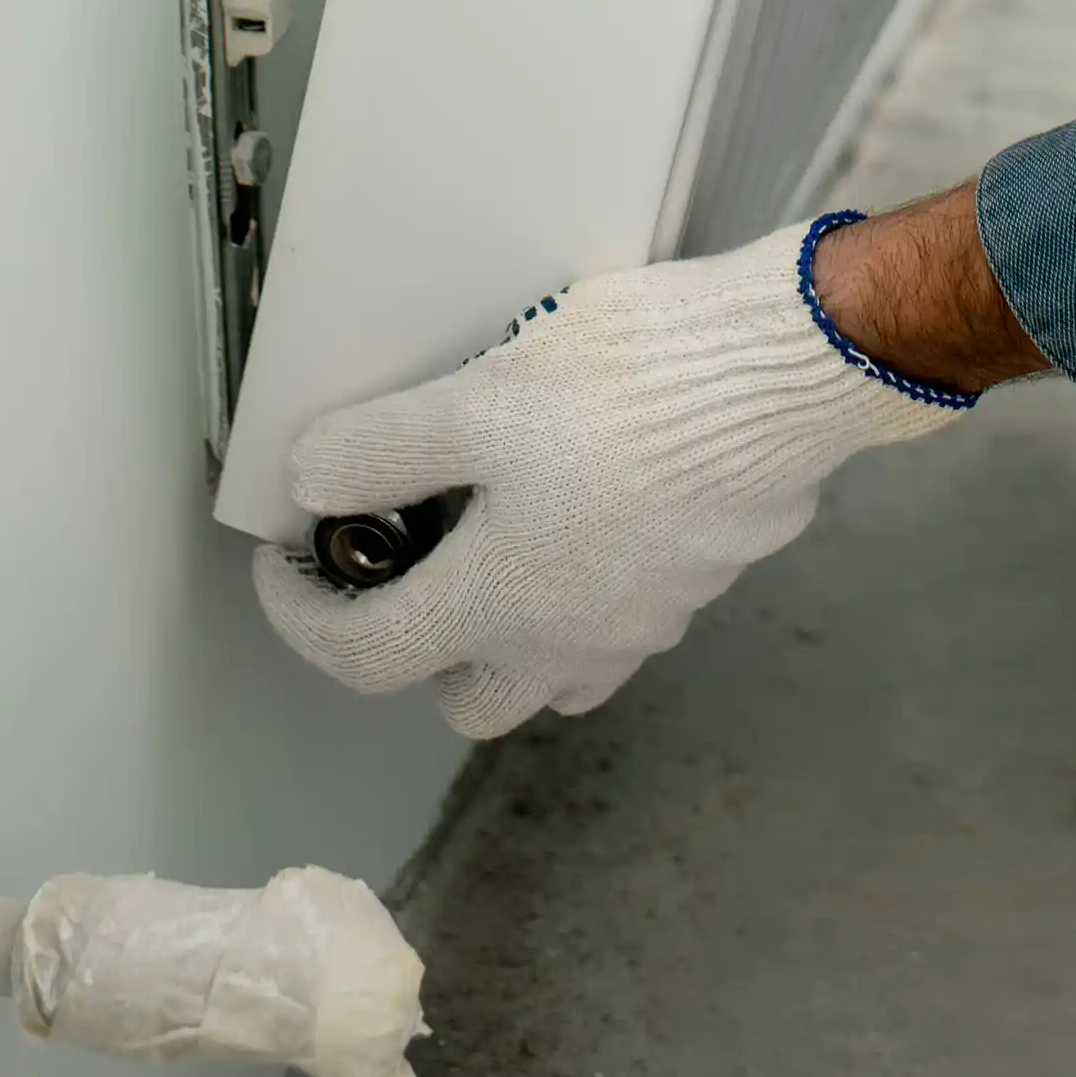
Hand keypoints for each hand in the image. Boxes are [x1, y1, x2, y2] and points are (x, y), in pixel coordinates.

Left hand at [252, 223, 966, 738]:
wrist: (789, 375)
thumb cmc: (630, 389)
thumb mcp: (479, 398)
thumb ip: (383, 451)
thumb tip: (312, 484)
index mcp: (498, 605)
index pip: (362, 657)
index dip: (300, 616)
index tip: (286, 562)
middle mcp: (571, 640)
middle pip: (472, 701)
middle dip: (422, 651)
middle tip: (411, 561)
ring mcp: (647, 619)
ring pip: (559, 671)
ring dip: (515, 633)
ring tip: (505, 535)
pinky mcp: (704, 579)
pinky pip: (626, 616)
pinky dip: (590, 586)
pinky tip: (595, 501)